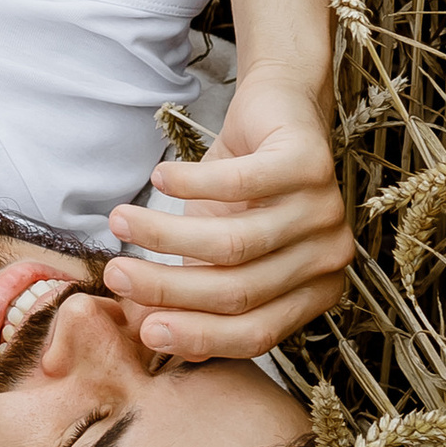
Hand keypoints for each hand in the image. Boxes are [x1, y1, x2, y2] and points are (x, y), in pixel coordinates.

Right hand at [99, 68, 354, 359]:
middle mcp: (329, 258)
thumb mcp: (217, 248)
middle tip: (116, 276)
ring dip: (166, 236)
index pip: (256, 333)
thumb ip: (195, 290)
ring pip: (234, 244)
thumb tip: (146, 328)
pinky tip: (160, 177)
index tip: (143, 330)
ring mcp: (326, 211)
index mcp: (315, 292)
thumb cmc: (246, 188)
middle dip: (167, 289)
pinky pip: (239, 185)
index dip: (197, 336)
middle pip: (240, 292)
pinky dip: (190, 184)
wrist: (280, 110)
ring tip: (121, 223)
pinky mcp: (311, 163)